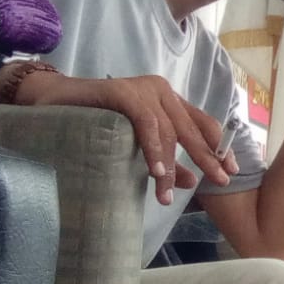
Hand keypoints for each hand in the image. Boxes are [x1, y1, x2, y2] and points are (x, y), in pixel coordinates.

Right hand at [15, 71, 238, 205]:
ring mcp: (143, 89)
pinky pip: (146, 123)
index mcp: (168, 101)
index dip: (219, 147)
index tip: (231, 171)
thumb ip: (166, 161)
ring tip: (167, 194)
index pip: (203, 123)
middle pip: (192, 128)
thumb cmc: (94, 123)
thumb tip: (192, 183)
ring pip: (168, 131)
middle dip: (206, 158)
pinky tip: (156, 172)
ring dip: (169, 165)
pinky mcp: (123, 92)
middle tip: (219, 182)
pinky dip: (152, 148)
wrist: (51, 102)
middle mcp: (160, 91)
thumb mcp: (136, 146)